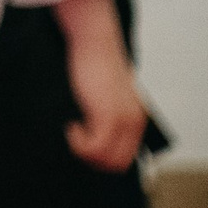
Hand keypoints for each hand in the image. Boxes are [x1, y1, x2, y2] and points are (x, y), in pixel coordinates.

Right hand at [53, 0, 147, 171]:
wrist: (96, 44)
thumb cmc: (97, 63)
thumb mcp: (107, 94)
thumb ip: (108, 112)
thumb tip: (93, 131)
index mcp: (136, 120)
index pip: (125, 157)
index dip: (103, 157)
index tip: (85, 146)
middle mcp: (133, 124)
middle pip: (116, 164)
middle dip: (93, 159)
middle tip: (76, 142)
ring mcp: (122, 122)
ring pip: (104, 158)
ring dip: (84, 151)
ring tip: (73, 132)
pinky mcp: (107, 116)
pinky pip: (93, 147)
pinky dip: (79, 143)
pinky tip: (72, 126)